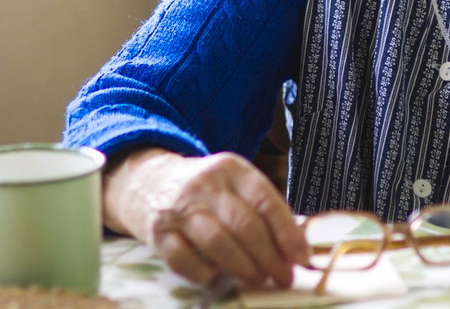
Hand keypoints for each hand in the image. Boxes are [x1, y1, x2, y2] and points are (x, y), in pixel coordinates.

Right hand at [103, 148, 308, 287]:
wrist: (147, 182)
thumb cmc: (205, 191)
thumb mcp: (234, 184)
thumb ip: (261, 208)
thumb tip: (295, 247)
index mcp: (233, 169)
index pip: (267, 201)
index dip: (288, 233)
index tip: (301, 258)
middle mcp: (206, 185)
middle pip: (245, 224)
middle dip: (269, 256)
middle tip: (283, 277)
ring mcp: (179, 208)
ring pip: (217, 241)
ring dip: (243, 266)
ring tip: (258, 280)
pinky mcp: (157, 232)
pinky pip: (182, 259)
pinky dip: (202, 272)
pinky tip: (215, 277)